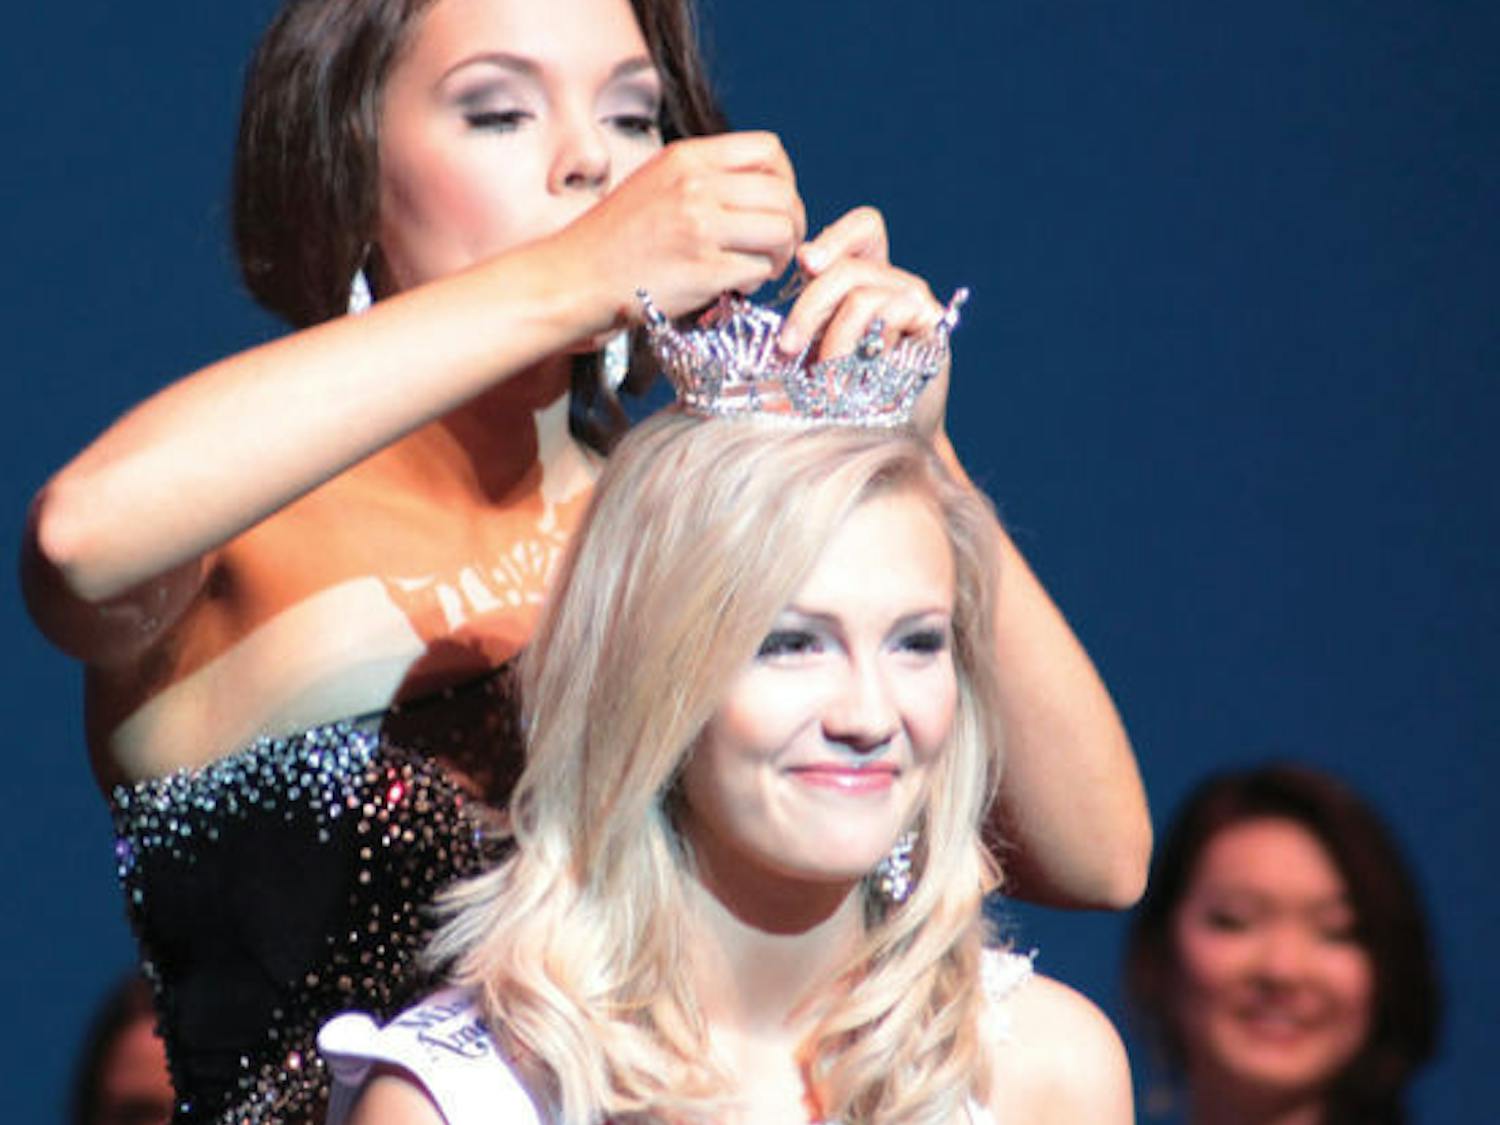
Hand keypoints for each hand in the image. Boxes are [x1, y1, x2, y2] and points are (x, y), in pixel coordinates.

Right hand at [554, 131, 806, 328]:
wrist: (574, 278)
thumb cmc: (613, 239)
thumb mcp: (655, 183)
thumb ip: (703, 177)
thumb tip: (759, 188)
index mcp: (687, 157)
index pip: (769, 150)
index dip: (784, 179)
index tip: (773, 206)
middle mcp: (697, 186)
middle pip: (783, 193)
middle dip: (791, 223)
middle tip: (775, 246)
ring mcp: (701, 228)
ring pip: (780, 231)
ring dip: (778, 254)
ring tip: (756, 267)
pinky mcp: (704, 270)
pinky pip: (758, 270)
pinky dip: (755, 282)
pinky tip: (734, 286)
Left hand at [777, 207, 952, 437]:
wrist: (880, 444)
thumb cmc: (837, 399)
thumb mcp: (810, 351)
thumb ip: (803, 314)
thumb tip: (797, 267)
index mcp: (869, 278)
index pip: (865, 228)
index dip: (836, 236)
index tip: (803, 265)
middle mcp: (895, 283)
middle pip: (846, 266)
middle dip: (808, 306)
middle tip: (786, 349)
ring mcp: (915, 300)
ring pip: (859, 292)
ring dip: (829, 337)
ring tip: (821, 377)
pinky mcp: (930, 322)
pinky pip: (885, 313)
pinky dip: (856, 347)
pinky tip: (852, 377)